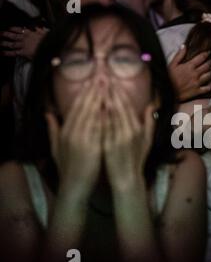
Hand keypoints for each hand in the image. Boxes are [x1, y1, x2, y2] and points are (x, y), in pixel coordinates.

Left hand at [1, 27, 48, 58]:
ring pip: (11, 44)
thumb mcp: (44, 31)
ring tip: (0, 43)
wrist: (49, 46)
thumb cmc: (47, 39)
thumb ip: (40, 28)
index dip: (12, 29)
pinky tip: (3, 53)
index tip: (9, 28)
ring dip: (4, 43)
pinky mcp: (24, 52)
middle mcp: (24, 38)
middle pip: (12, 36)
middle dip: (5, 35)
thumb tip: (40, 23)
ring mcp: (23, 45)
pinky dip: (8, 53)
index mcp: (29, 32)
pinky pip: (14, 52)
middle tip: (0, 34)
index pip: (18, 29)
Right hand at [45, 81, 101, 199]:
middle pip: (84, 106)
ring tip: (108, 85)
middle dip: (94, 89)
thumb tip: (48, 113)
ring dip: (101, 98)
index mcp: (66, 130)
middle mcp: (73, 132)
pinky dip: (105, 116)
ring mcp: (82, 139)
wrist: (74, 186)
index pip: (76, 106)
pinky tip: (111, 106)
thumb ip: (53, 129)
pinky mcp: (92, 147)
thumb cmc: (68, 167)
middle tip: (102, 75)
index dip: (85, 92)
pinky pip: (100, 128)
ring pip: (92, 114)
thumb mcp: (56, 147)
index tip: (93, 79)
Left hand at [102, 85, 155, 192]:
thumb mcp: (147, 140)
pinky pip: (101, 128)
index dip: (118, 91)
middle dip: (109, 90)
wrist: (127, 179)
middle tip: (100, 76)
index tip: (110, 79)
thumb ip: (149, 122)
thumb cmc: (136, 159)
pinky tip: (90, 106)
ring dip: (101, 99)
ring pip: (108, 114)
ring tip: (94, 86)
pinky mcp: (107, 145)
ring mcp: (117, 138)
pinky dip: (97, 116)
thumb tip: (152, 105)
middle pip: (117, 106)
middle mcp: (128, 131)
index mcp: (137, 128)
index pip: (126, 105)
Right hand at [168, 45, 210, 101]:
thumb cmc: (168, 78)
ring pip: (209, 76)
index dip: (206, 54)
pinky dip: (210, 85)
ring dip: (210, 73)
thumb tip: (184, 46)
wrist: (167, 92)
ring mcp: (197, 83)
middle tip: (210, 62)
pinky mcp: (197, 91)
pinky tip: (210, 84)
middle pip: (207, 66)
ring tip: (210, 71)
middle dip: (210, 63)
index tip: (208, 52)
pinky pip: (208, 88)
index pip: (201, 57)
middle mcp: (195, 74)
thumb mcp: (172, 64)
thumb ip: (179, 55)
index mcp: (189, 66)